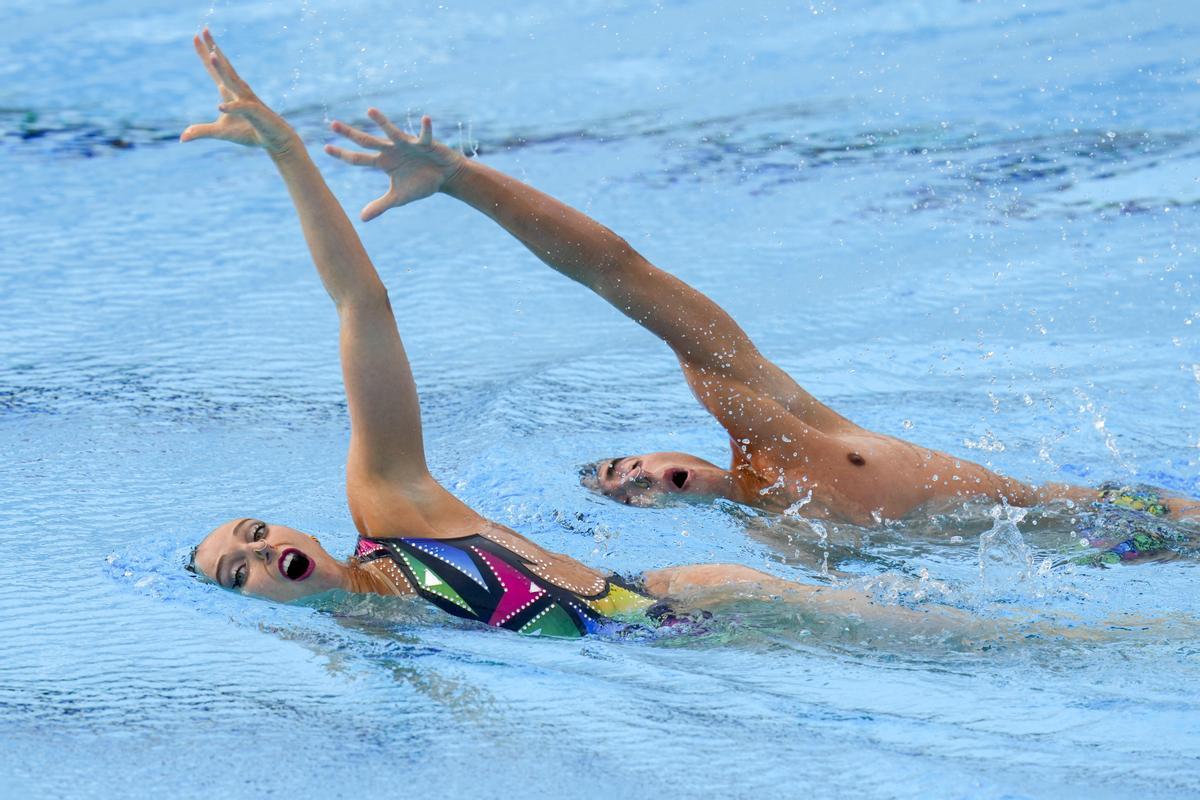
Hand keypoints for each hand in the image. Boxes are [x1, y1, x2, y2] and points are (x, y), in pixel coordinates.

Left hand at [180, 29, 297, 154]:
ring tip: (213, 54)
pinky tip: (220, 107)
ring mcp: (247, 101)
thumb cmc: (249, 132)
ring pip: (233, 82)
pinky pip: (242, 108)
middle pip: (223, 67)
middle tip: (204, 30)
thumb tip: (181, 138)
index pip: (214, 70)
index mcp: (228, 92)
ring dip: (223, 69)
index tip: (195, 37)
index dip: (204, 54)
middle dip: (213, 49)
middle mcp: (238, 91)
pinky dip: (232, 108)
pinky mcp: (255, 114)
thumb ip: (201, 132)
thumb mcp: (221, 132)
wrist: (274, 140)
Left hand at [325, 110, 465, 220]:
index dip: (343, 155)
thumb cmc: (420, 183)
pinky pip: (425, 135)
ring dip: (381, 122)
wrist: (444, 175)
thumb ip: (380, 205)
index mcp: (383, 162)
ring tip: (369, 111)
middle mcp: (391, 150)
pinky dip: (426, 128)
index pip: (358, 159)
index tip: (325, 148)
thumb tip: (361, 219)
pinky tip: (425, 118)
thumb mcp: (398, 198)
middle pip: (367, 141)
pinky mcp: (426, 144)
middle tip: (332, 124)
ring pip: (392, 132)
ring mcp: (407, 144)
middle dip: (350, 134)